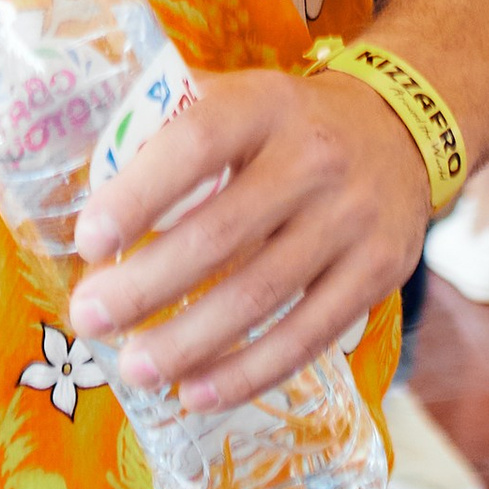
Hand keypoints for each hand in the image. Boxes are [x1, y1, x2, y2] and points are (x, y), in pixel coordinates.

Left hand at [65, 70, 427, 409]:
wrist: (400, 129)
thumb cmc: (285, 125)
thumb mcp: (236, 97)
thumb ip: (169, 126)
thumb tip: (89, 179)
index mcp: (264, 103)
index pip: (196, 143)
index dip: (139, 195)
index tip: (89, 240)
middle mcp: (314, 158)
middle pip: (221, 233)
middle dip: (146, 285)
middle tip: (90, 318)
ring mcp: (352, 219)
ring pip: (260, 295)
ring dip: (187, 341)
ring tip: (133, 367)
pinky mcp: (379, 272)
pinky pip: (306, 335)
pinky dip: (247, 372)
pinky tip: (196, 391)